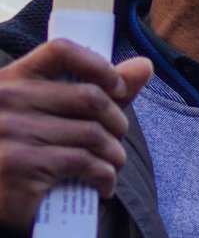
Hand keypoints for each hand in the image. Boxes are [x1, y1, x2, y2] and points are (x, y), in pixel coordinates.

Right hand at [0, 40, 150, 234]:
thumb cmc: (26, 155)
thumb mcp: (50, 117)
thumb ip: (94, 91)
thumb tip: (144, 65)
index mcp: (11, 81)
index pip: (61, 51)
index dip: (100, 66)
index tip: (118, 89)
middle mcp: (5, 100)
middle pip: (90, 97)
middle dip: (117, 123)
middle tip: (115, 142)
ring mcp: (10, 132)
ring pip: (93, 134)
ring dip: (115, 155)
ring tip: (110, 167)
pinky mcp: (19, 165)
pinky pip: (86, 163)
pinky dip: (106, 177)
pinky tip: (102, 186)